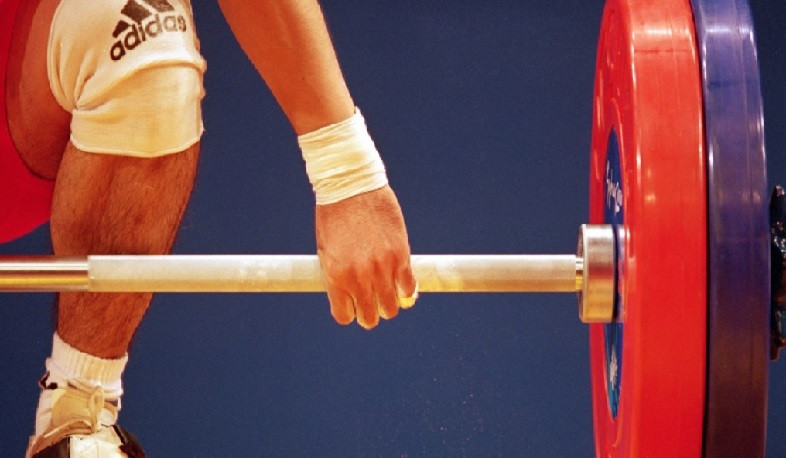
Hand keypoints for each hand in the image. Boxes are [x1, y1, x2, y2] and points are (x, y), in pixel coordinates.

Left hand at [315, 185, 416, 328]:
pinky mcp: (401, 256)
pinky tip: (401, 281)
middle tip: (373, 302)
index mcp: (336, 277)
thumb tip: (351, 296)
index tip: (353, 305)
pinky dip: (406, 290)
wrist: (350, 186)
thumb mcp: (327, 250)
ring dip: (390, 304)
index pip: (344, 316)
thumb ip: (338, 276)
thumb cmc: (333, 216)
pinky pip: (408, 288)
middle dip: (371, 313)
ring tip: (388, 292)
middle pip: (370, 317)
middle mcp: (359, 278)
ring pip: (392, 307)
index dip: (350, 312)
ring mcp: (382, 268)